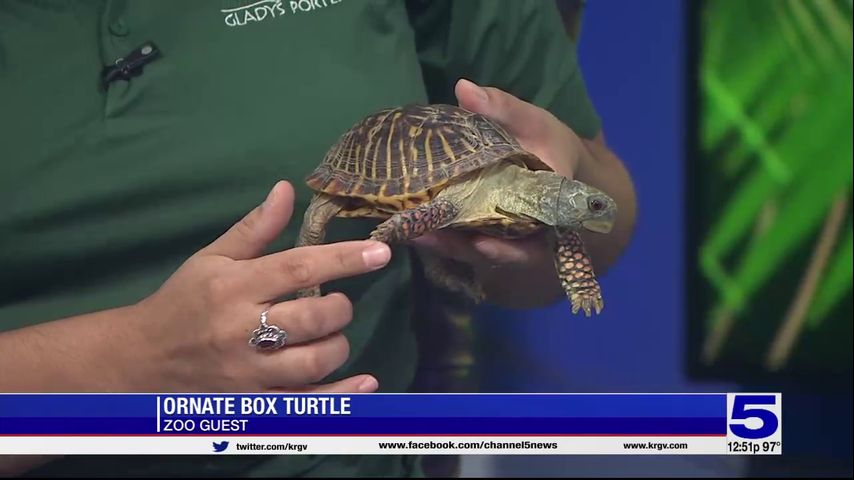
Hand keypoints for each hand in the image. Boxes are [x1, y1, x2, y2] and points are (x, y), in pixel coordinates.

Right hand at [130, 181, 390, 391]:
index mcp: (234, 286)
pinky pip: (306, 403)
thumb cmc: (183, 301)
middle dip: (340, 307)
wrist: (140, 359)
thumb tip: (287, 189)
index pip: (299, 267)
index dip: (344, 258)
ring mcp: (248, 372)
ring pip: (313, 361)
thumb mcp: (211, 257)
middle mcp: (241, 330)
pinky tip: (366, 383)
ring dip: (337, 345)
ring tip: (331, 335)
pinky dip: (342, 394)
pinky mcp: (253, 404)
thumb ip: (255, 228)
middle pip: (312, 317)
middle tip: (337, 303)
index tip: (380, 252)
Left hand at [412, 79, 590, 275]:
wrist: (554, 161)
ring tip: (411, 231)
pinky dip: (438, 235)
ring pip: (472, 250)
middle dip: (461, 247)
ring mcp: (503, 237)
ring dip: (442, 244)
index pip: (531, 241)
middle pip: (494, 252)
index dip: (507, 249)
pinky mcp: (483, 233)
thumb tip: (464, 88)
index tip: (482, 244)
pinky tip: (410, 225)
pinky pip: (461, 241)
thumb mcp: (533, 122)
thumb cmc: (549, 143)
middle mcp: (527, 234)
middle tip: (427, 235)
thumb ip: (503, 109)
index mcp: (548, 211)